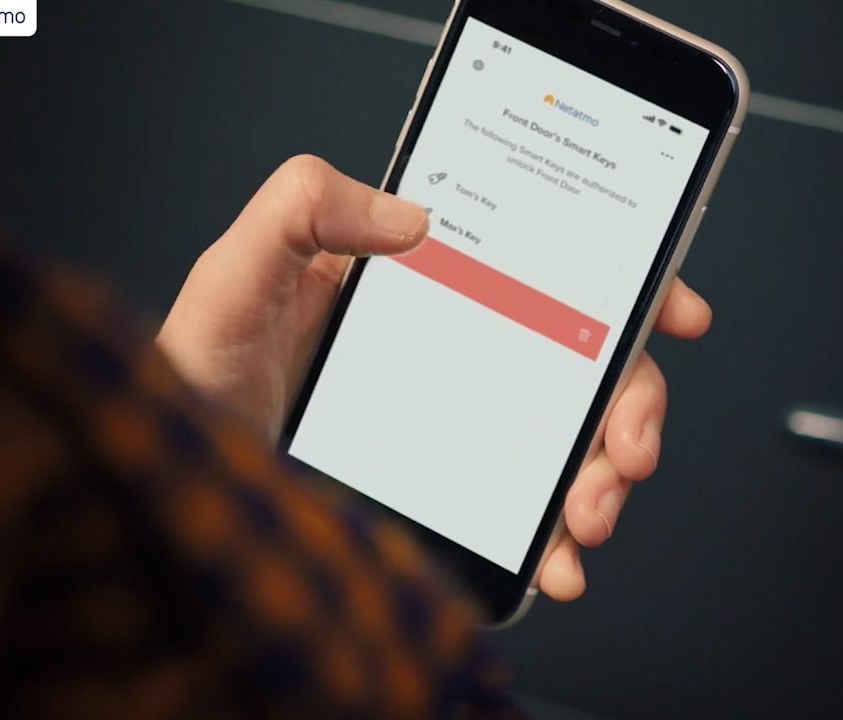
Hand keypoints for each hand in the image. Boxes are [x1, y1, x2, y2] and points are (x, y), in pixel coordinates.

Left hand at [157, 155, 711, 601]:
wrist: (172, 497)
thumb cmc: (191, 387)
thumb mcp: (232, 280)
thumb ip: (301, 210)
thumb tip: (412, 213)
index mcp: (423, 294)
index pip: (544, 273)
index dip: (622, 288)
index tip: (670, 311)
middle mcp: (454, 358)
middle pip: (582, 367)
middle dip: (630, 408)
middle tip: (625, 447)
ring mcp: (457, 430)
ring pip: (569, 444)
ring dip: (605, 478)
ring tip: (589, 511)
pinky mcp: (448, 494)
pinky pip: (526, 512)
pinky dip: (558, 540)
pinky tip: (557, 558)